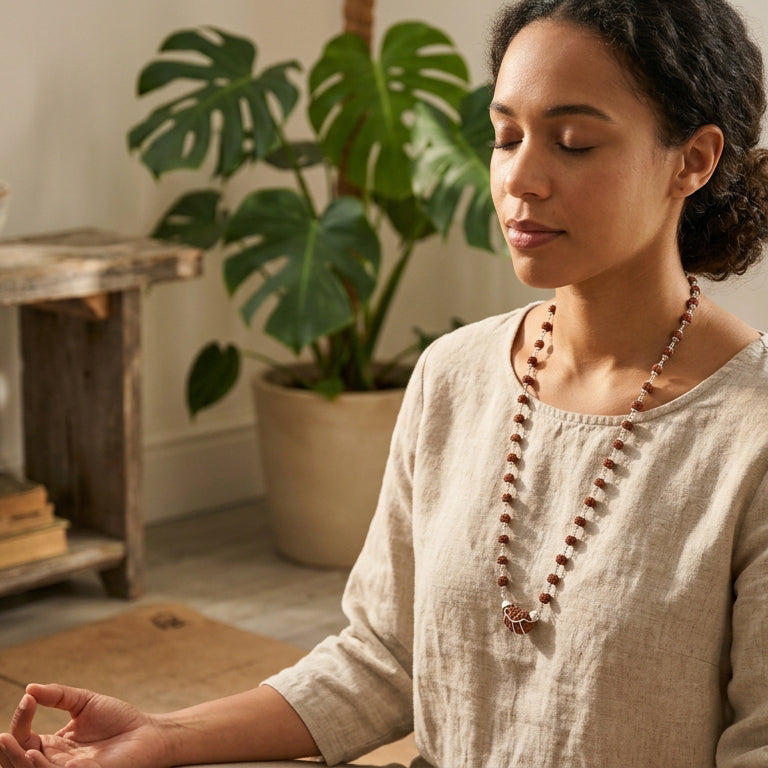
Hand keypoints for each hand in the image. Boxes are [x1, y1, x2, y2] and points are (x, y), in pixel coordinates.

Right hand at [0, 684, 168, 767]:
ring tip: (24, 748)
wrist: (147, 730)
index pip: (24, 738)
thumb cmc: (117, 718)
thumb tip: (29, 688)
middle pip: (20, 763)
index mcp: (53, 745)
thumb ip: (58, 695)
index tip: (28, 698)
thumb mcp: (84, 702)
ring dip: (24, 763)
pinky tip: (52, 757)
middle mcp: (56, 762)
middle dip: (8, 753)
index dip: (21, 720)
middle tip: (4, 737)